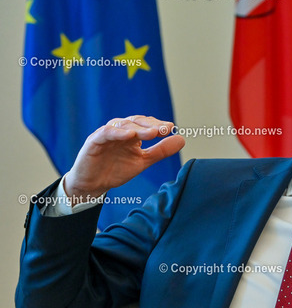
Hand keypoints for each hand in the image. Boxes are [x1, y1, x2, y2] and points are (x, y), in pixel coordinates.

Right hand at [64, 115, 184, 202]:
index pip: (146, 124)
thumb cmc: (116, 170)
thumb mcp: (143, 161)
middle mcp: (120, 131)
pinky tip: (129, 135)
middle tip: (165, 129)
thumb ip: (160, 151)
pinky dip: (118, 132)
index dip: (158, 125)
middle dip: (151, 125)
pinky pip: (106, 133)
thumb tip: (181, 139)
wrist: (93, 185)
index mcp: (132, 135)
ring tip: (152, 132)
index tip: (171, 128)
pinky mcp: (94, 141)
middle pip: (136, 122)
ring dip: (138, 128)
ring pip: (123, 125)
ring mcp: (107, 135)